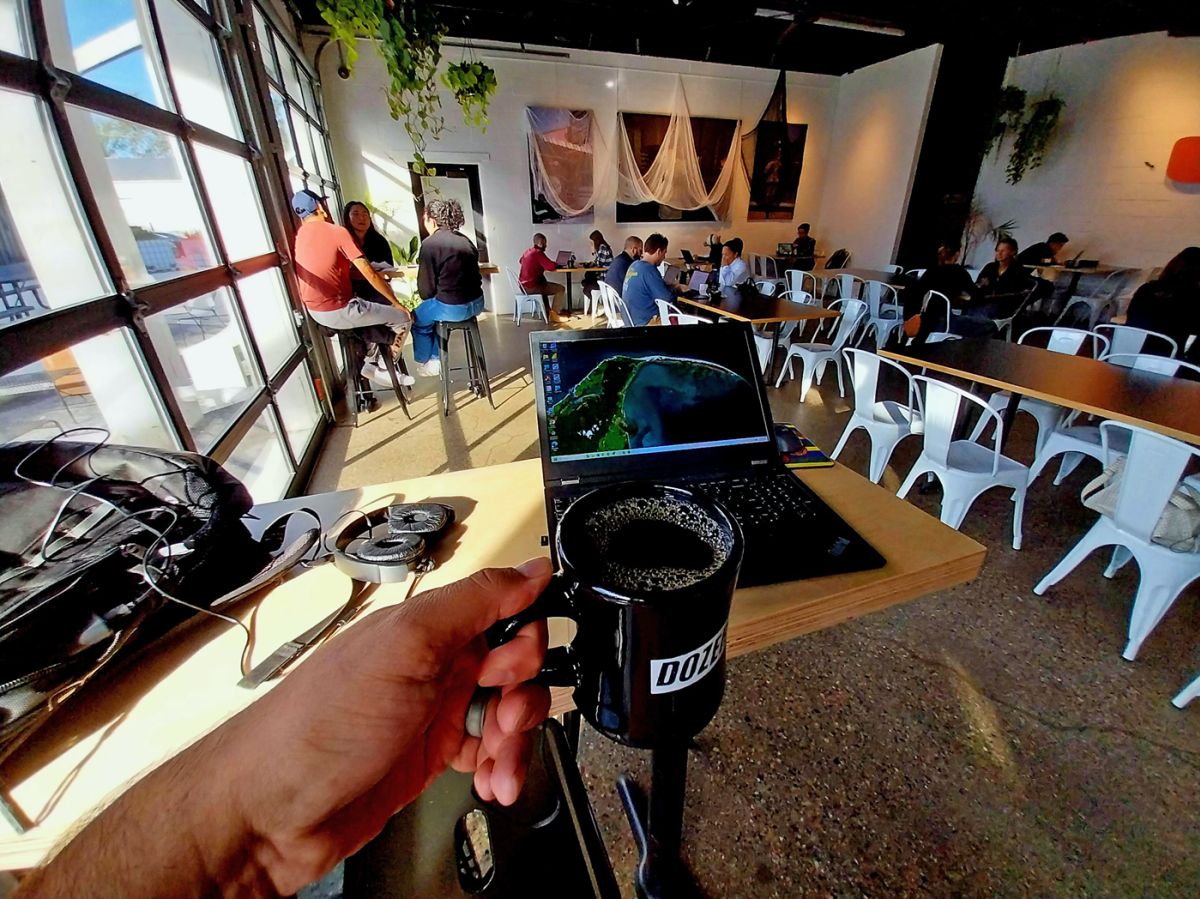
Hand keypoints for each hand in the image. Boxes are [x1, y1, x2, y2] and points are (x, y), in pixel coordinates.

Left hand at [216, 559, 553, 894]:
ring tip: (497, 768)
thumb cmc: (319, 727)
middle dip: (523, 699)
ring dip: (515, 744)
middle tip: (500, 722)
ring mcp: (431, 712)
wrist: (269, 813)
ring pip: (507, 715)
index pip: (506, 613)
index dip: (525, 642)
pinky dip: (500, 770)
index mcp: (428, 627)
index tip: (514, 672)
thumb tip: (531, 568)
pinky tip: (491, 784)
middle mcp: (432, 664)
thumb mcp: (406, 647)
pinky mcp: (429, 756)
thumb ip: (474, 602)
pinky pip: (488, 755)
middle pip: (515, 669)